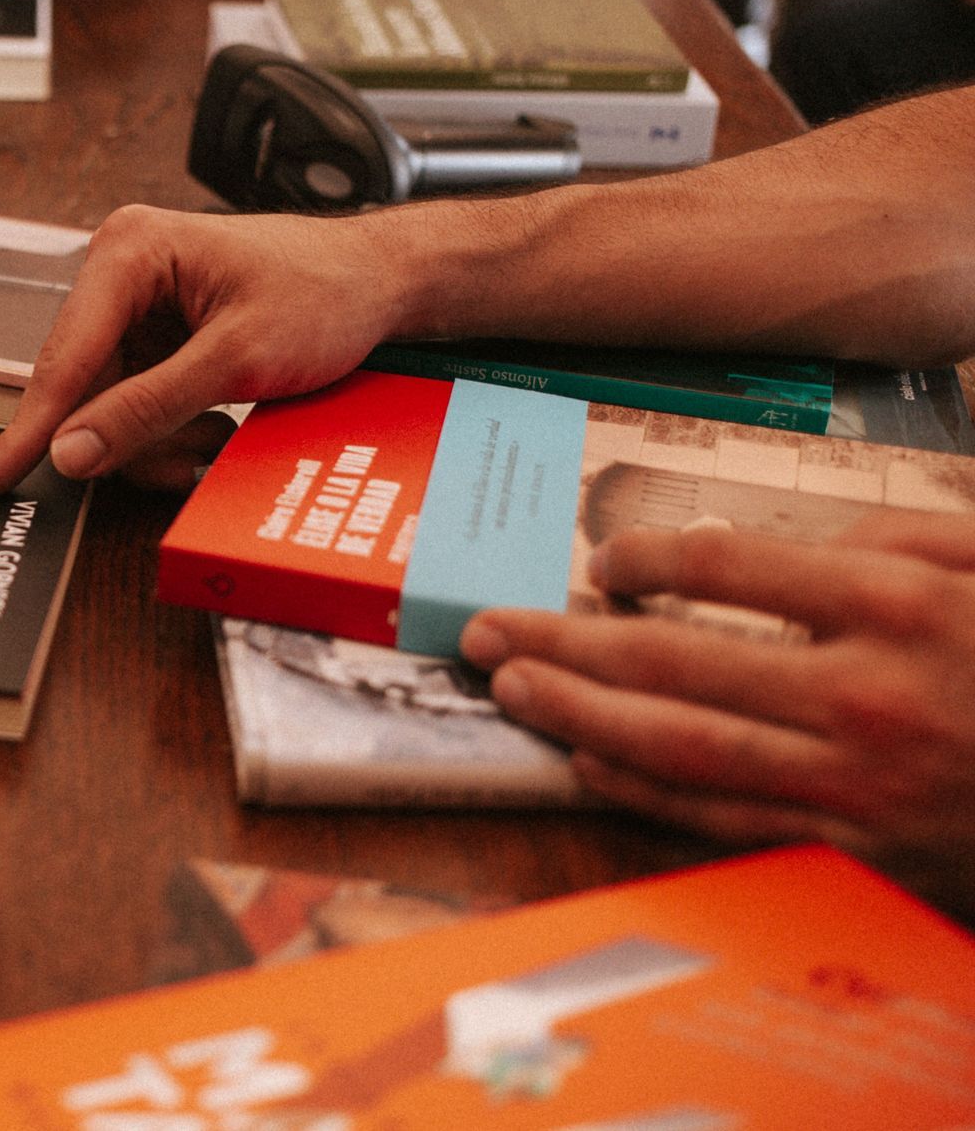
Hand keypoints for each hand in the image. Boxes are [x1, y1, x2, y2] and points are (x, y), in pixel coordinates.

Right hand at [0, 205, 414, 494]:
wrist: (381, 282)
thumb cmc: (323, 293)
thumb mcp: (236, 360)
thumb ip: (147, 408)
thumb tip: (72, 453)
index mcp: (129, 251)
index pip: (64, 356)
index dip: (32, 427)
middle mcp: (120, 273)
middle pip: (82, 388)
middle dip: (129, 437)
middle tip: (188, 459)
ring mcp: (136, 308)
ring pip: (107, 407)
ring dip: (158, 440)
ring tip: (218, 435)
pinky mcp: (156, 338)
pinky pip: (134, 405)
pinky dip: (171, 432)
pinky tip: (214, 427)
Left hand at [459, 513, 974, 911]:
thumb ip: (896, 539)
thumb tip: (785, 545)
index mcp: (901, 604)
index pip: (729, 567)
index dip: (645, 560)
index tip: (603, 561)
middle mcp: (863, 693)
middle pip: (673, 659)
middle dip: (565, 643)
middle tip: (486, 630)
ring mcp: (853, 780)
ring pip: (678, 744)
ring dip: (578, 715)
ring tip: (509, 689)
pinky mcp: (854, 847)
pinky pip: (722, 815)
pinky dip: (643, 789)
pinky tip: (586, 761)